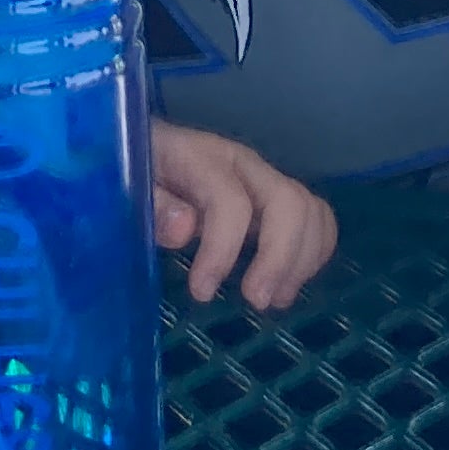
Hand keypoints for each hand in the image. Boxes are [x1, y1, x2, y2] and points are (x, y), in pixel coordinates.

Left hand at [150, 121, 336, 310]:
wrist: (151, 149)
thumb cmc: (139, 172)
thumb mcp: (130, 185)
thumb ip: (154, 205)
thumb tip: (184, 229)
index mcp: (203, 158)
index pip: (230, 201)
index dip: (222, 251)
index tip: (202, 292)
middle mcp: (245, 165)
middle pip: (288, 203)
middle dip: (279, 258)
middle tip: (256, 301)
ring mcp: (266, 179)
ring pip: (310, 211)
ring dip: (301, 261)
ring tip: (275, 300)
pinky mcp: (277, 196)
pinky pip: (317, 218)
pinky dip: (314, 252)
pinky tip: (290, 282)